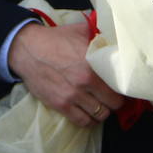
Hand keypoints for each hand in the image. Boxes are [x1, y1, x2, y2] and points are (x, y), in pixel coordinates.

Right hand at [7, 21, 122, 127]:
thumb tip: (118, 36)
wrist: (28, 50)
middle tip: (113, 97)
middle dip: (116, 101)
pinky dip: (89, 120)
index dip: (124, 86)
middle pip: (114, 103)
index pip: (120, 83)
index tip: (124, 86)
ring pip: (100, 114)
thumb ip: (101, 34)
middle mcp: (85, 81)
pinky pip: (83, 121)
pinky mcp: (60, 105)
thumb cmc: (55, 39)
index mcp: (93, 63)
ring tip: (101, 105)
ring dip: (103, 111)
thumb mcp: (81, 30)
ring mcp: (72, 95)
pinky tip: (89, 113)